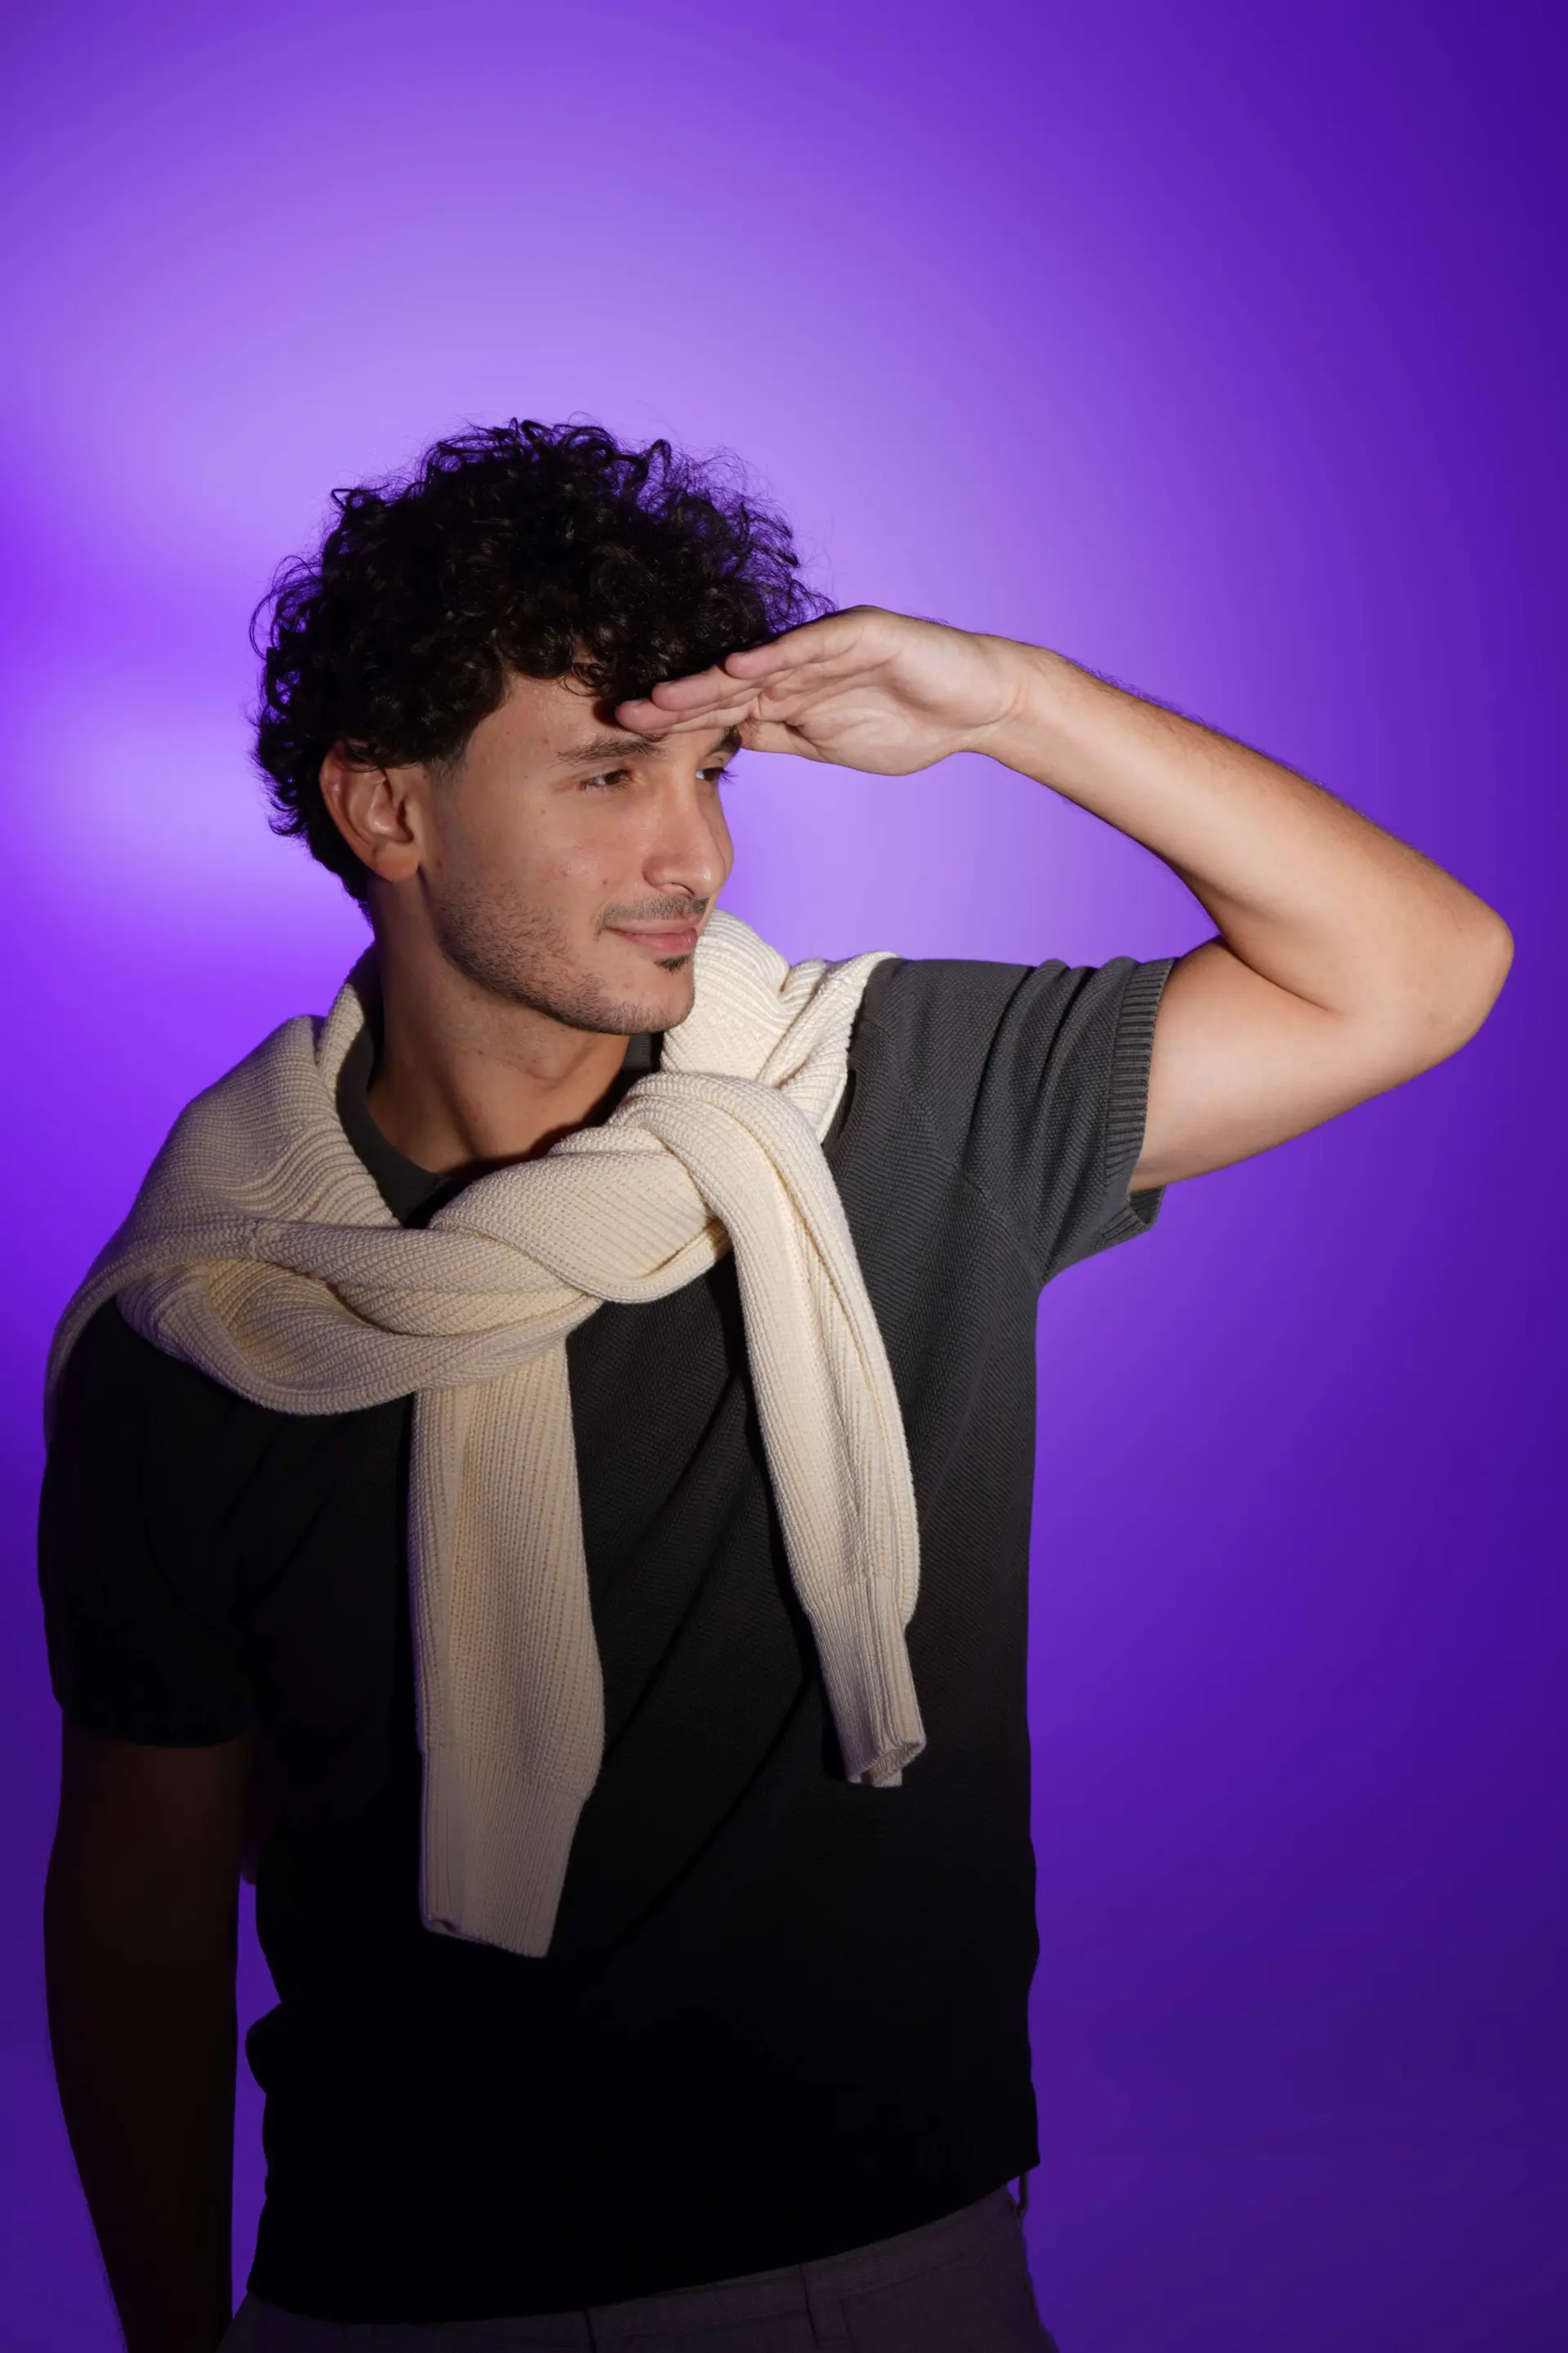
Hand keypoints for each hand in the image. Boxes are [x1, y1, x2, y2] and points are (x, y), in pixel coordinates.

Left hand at [615, 606, 1031, 775]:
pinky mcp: (860, 635)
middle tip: (622, 714)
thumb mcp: (827, 744)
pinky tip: (739, 668)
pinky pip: (811, 647)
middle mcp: (796, 667)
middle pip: (724, 686)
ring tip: (662, 695)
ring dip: (708, 681)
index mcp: (787, 696)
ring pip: (757, 665)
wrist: (977, 705)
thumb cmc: (909, 722)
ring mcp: (825, 649)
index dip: (676, 723)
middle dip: (673, 701)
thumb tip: (728, 739)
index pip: (719, 711)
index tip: (630, 739)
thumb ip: (779, 736)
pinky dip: (775, 658)